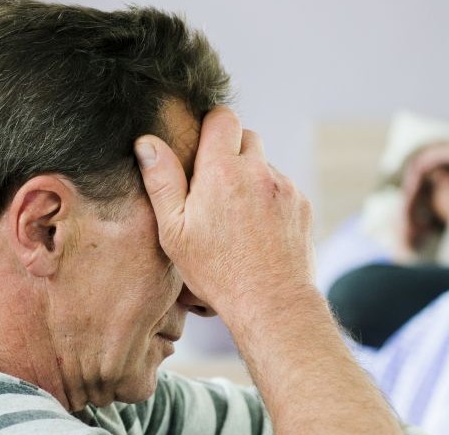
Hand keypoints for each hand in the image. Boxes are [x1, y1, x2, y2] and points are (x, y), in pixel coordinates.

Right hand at [135, 107, 313, 317]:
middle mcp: (259, 171)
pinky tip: (258, 230)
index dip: (210, 127)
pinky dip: (270, 200)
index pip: (222, 118)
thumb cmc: (217, 271)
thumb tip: (147, 143)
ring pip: (265, 166)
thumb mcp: (175, 231)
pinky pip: (283, 189)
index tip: (201, 149)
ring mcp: (285, 187)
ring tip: (236, 218)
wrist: (271, 301)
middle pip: (246, 137)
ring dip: (251, 179)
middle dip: (230, 154)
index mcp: (223, 171)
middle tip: (214, 188)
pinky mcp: (302, 205)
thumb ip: (162, 181)